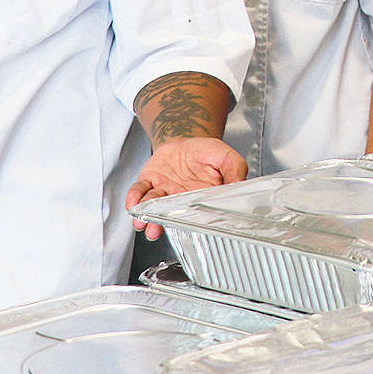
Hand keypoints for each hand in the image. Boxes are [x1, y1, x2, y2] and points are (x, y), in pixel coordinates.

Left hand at [126, 137, 247, 239]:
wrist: (187, 141)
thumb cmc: (207, 153)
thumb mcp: (227, 157)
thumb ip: (235, 169)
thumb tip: (239, 184)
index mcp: (201, 199)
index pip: (196, 215)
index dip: (189, 223)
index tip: (186, 228)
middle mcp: (180, 201)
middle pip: (169, 217)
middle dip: (160, 226)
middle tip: (155, 232)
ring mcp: (163, 193)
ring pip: (152, 209)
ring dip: (145, 217)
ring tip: (142, 224)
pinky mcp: (149, 182)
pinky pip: (140, 191)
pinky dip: (134, 197)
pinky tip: (133, 202)